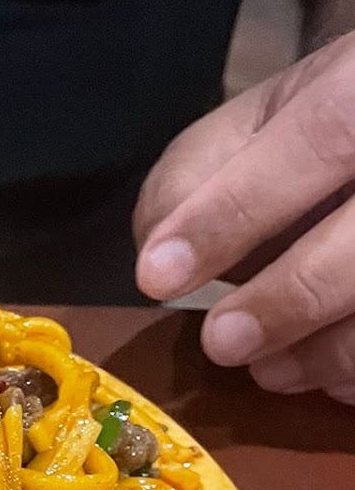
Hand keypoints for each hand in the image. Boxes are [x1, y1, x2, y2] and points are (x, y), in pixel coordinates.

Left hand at [134, 33, 354, 400]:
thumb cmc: (330, 119)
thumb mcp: (264, 116)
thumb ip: (198, 170)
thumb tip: (160, 258)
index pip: (321, 136)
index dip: (234, 211)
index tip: (160, 276)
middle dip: (289, 299)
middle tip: (223, 341)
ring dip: (329, 353)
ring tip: (270, 368)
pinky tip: (328, 374)